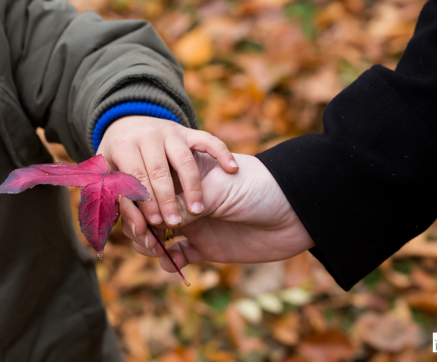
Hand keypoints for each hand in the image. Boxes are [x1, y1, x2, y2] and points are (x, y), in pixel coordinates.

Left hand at [96, 116, 237, 227]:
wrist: (126, 124)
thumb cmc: (118, 161)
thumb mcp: (108, 176)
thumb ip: (118, 202)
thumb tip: (134, 229)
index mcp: (122, 146)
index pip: (134, 177)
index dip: (144, 201)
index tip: (154, 224)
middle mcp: (147, 136)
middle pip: (158, 171)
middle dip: (167, 200)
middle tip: (175, 223)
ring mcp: (170, 133)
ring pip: (183, 159)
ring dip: (191, 186)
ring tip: (197, 210)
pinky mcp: (187, 131)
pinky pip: (208, 140)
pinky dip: (221, 152)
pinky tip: (231, 168)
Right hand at [120, 153, 313, 271]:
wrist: (298, 213)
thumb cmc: (259, 187)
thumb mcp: (218, 189)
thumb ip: (183, 201)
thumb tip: (149, 217)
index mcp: (185, 173)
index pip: (150, 181)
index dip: (138, 197)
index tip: (137, 211)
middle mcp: (185, 197)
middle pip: (148, 210)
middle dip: (139, 222)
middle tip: (145, 234)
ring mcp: (194, 223)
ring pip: (157, 234)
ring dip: (150, 243)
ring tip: (156, 249)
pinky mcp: (205, 247)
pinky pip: (177, 256)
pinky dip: (168, 261)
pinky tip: (170, 262)